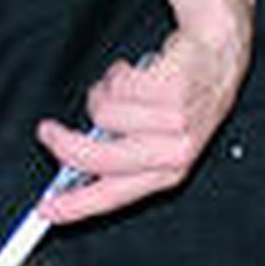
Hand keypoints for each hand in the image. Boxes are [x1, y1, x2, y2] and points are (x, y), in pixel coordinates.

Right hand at [36, 28, 248, 222]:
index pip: (114, 196)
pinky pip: (117, 84)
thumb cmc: (182, 98)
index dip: (75, 205)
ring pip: (103, 114)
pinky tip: (136, 72)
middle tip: (48, 131)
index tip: (46, 208)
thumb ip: (119, 156)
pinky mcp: (172, 89)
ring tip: (124, 88)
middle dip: (63, 144)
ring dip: (104, 94)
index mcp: (170, 173)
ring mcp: (175, 121)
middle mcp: (176, 152)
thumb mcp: (155, 138)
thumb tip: (70, 168)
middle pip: (98, 158)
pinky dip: (118, 73)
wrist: (218, 57)